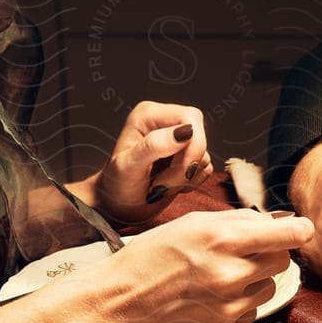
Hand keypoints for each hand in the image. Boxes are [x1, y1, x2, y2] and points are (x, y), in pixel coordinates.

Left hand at [86, 101, 210, 224]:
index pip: (190, 118)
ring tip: (159, 186)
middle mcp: (165, 123)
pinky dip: (191, 182)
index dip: (193, 144)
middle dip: (188, 164)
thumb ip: (153, 146)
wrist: (117, 207)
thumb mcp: (129, 167)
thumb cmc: (116, 186)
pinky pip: (205, 167)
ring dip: (185, 177)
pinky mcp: (186, 157)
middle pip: (200, 135)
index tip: (180, 170)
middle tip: (164, 183)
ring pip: (203, 154)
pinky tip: (169, 187)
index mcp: (149, 115)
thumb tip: (184, 132)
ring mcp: (177, 140)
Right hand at [90, 209, 314, 322]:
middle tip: (240, 253)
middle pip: (283, 262)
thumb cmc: (151, 257)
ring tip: (215, 279)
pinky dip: (237, 305)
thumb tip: (281, 221)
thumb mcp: (192, 223)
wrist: (118, 304)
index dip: (300, 230)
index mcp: (223, 241)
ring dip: (251, 281)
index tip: (302, 229)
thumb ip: (240, 221)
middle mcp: (231, 276)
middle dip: (268, 254)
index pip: (289, 236)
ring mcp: (230, 309)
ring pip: (267, 288)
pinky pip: (251, 313)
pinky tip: (208, 301)